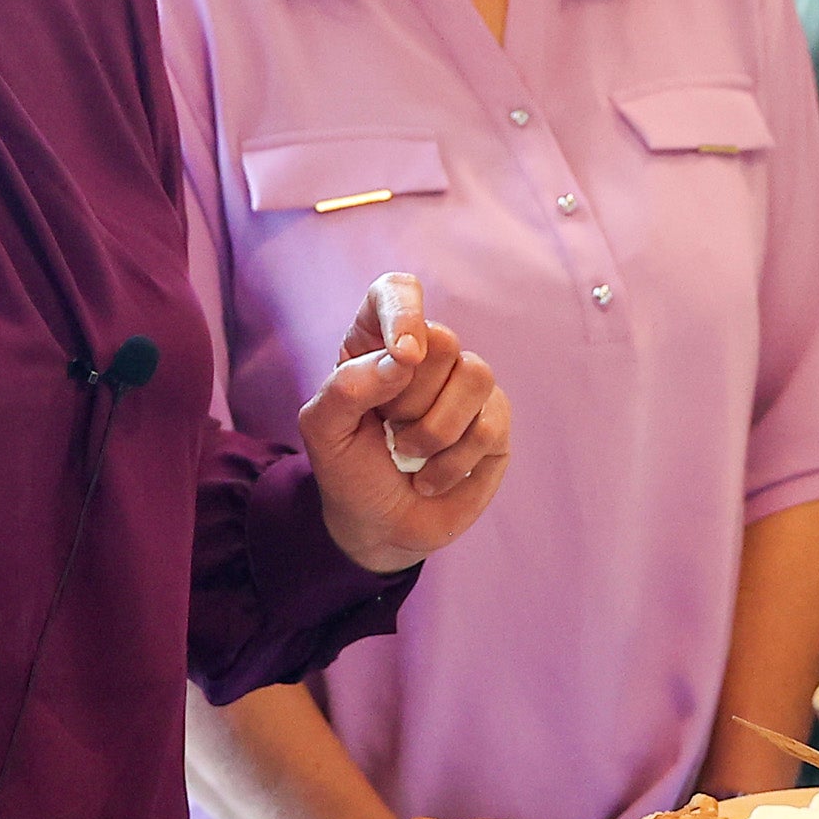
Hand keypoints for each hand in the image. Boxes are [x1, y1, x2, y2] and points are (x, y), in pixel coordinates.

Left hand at [300, 272, 509, 572]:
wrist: (376, 527)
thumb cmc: (348, 470)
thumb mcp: (323, 430)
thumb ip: (348, 386)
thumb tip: (405, 357)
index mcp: (377, 343)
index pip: (397, 290)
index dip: (404, 311)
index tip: (404, 353)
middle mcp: (427, 356)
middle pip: (442, 339)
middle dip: (409, 398)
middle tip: (388, 429)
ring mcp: (465, 387)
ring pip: (476, 374)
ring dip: (434, 430)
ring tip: (408, 454)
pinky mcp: (495, 421)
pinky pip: (490, 423)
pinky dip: (452, 460)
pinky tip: (430, 476)